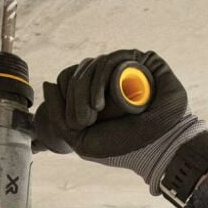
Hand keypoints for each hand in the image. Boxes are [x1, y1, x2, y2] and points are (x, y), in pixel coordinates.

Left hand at [33, 50, 206, 193]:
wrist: (159, 147)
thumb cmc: (123, 146)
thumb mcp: (81, 140)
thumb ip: (58, 117)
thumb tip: (48, 83)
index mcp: (94, 93)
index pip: (67, 79)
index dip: (64, 97)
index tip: (77, 123)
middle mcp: (108, 78)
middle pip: (76, 72)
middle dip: (74, 97)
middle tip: (85, 120)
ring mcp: (125, 68)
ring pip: (91, 65)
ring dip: (85, 90)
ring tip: (94, 114)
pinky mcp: (141, 61)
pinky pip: (110, 61)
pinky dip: (100, 79)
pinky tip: (101, 103)